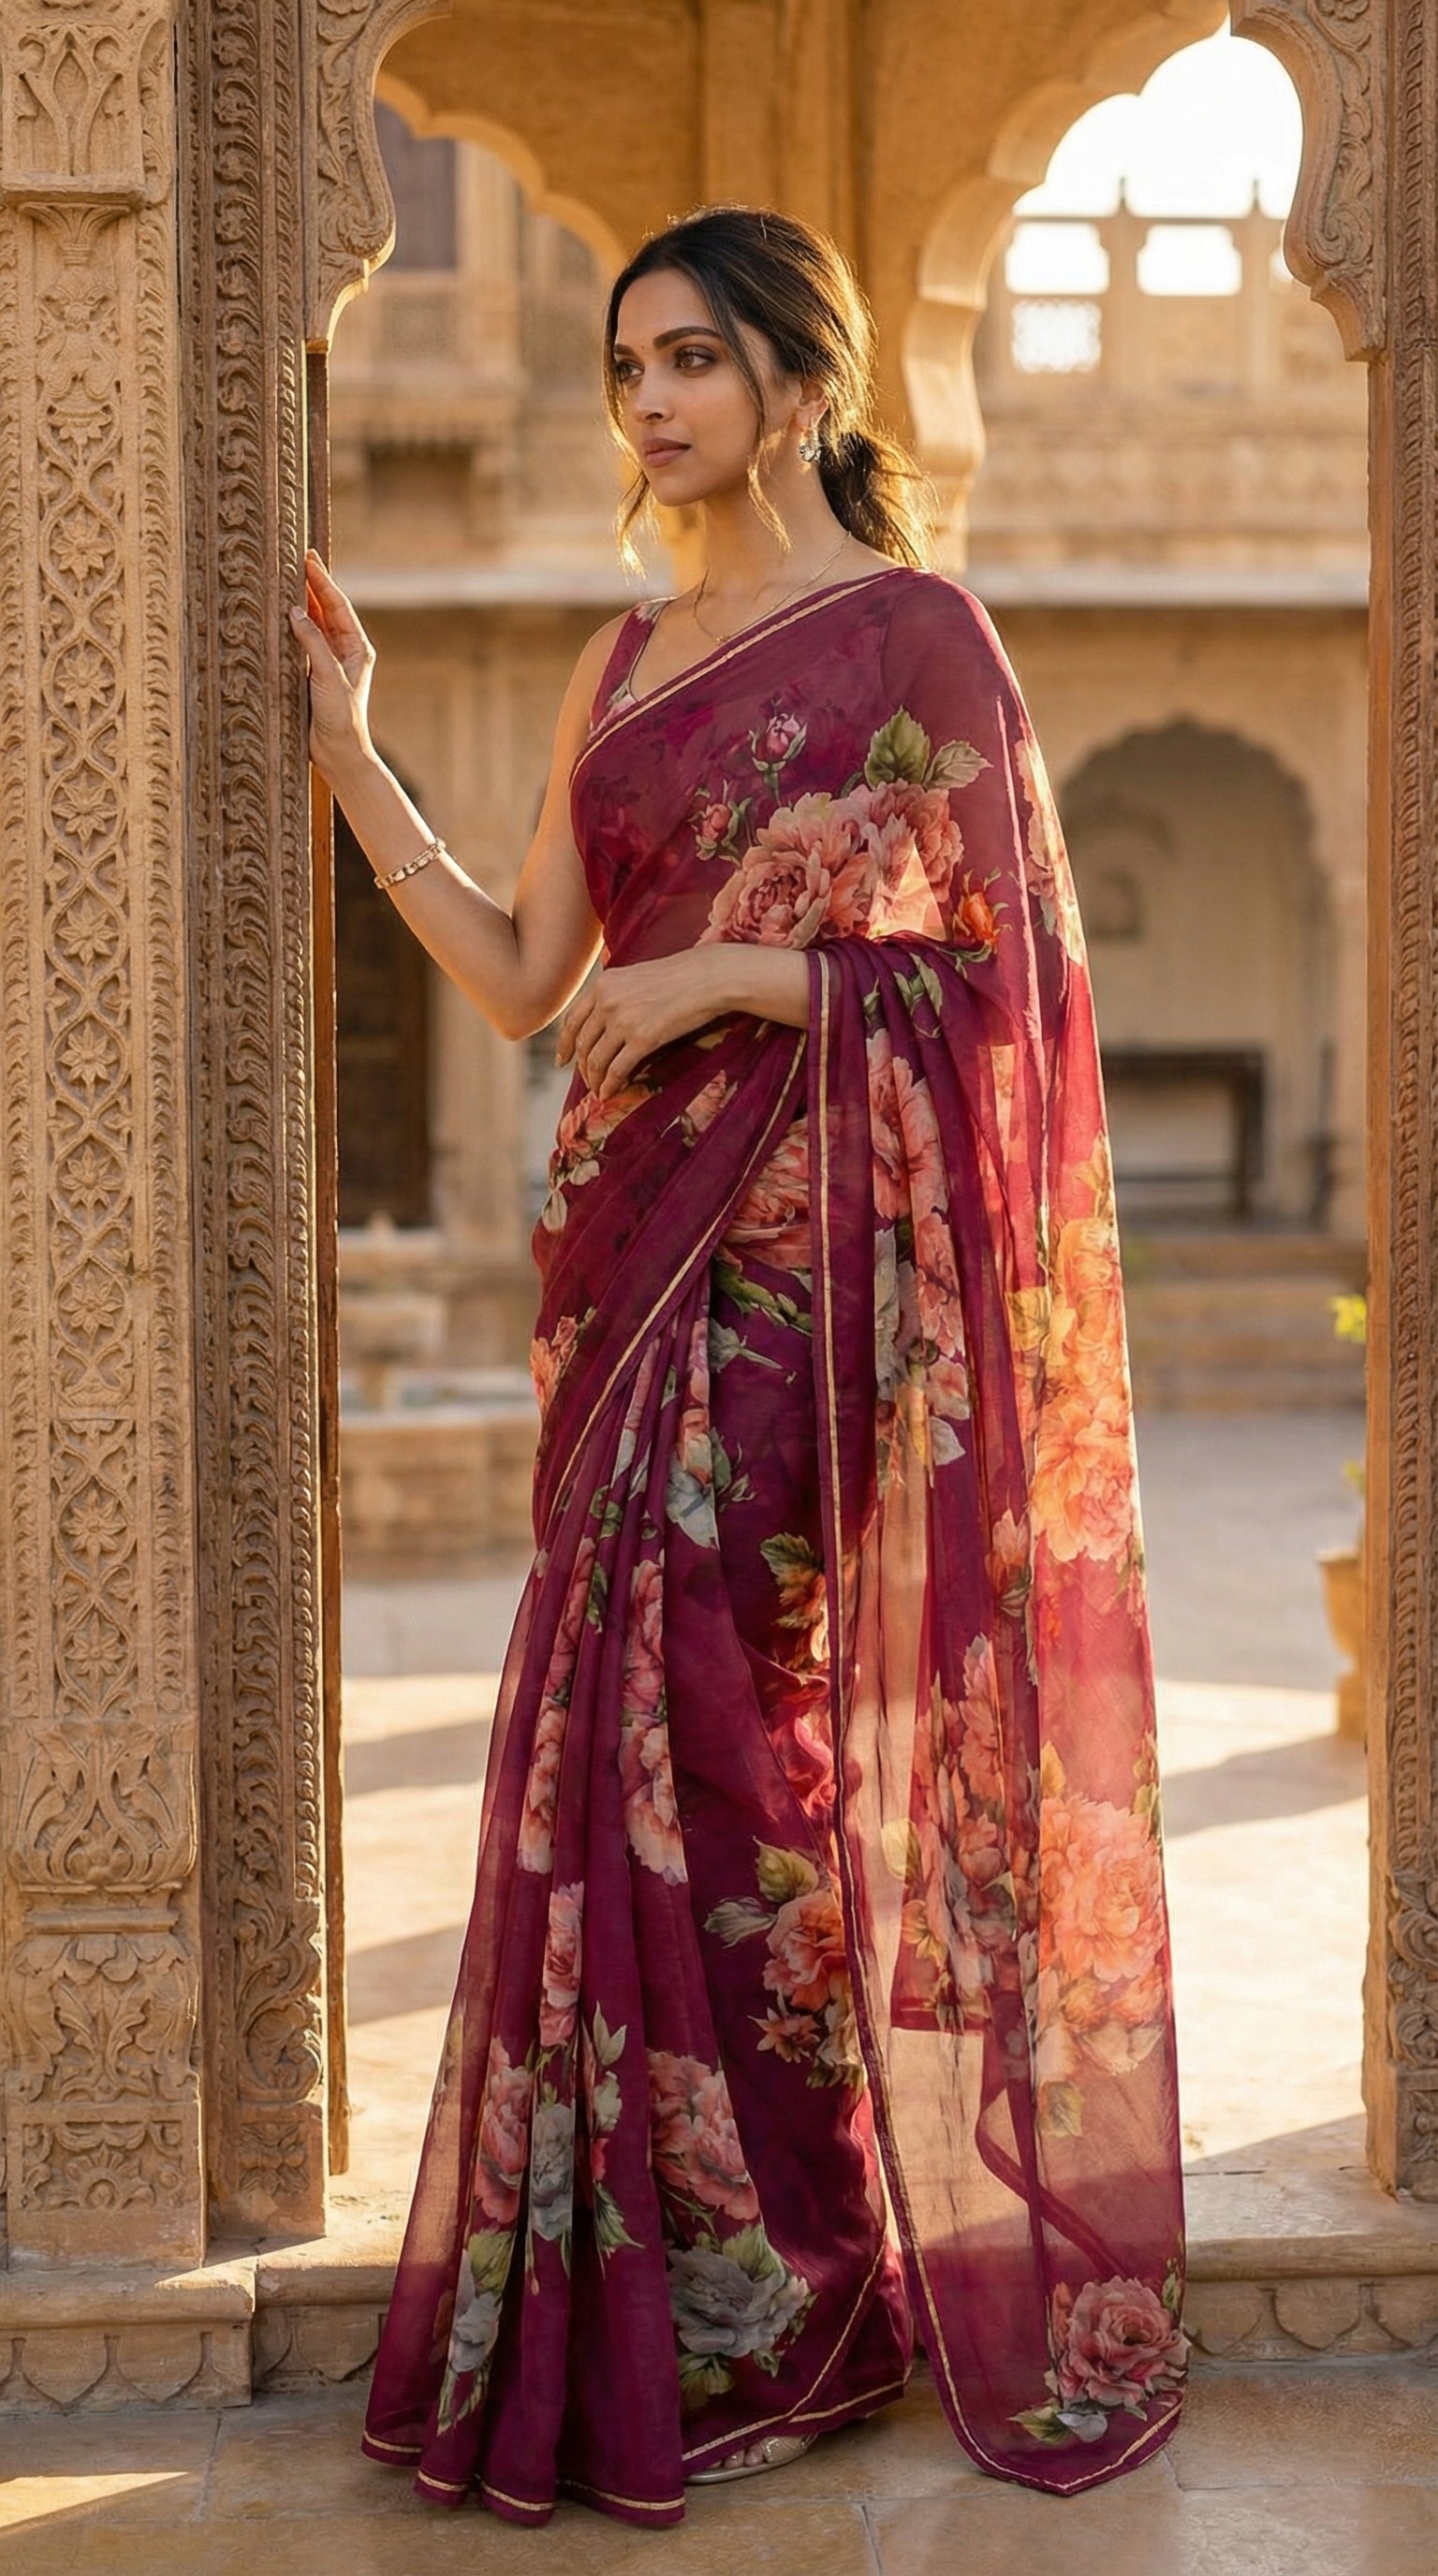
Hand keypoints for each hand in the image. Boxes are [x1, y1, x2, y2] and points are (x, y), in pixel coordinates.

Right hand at [288, 549, 377, 785]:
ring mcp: (327, 662)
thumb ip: (313, 643)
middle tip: (294, 558)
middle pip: (325, 609)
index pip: (338, 605)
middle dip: (310, 585)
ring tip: (283, 578)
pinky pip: (300, 643)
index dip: (322, 580)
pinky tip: (277, 614)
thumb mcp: (328, 677)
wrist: (339, 755)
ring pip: (311, 624)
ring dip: (299, 603)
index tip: (308, 557)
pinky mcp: (311, 674)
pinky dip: (289, 627)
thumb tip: (294, 611)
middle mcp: (343, 651)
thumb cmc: (341, 719)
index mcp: (356, 647)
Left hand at [556, 952, 731, 1098]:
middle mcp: (607, 1001)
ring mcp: (623, 1020)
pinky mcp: (643, 1038)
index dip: (564, 1044)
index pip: (572, 1020)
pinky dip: (610, 1085)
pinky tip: (610, 1093)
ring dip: (595, 1081)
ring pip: (596, 1060)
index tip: (562, 1060)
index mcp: (603, 985)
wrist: (708, 977)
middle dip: (583, 1068)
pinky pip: (617, 1069)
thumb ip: (617, 993)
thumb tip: (606, 1017)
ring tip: (600, 1091)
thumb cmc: (681, 976)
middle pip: (583, 1043)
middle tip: (588, 1081)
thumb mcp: (637, 976)